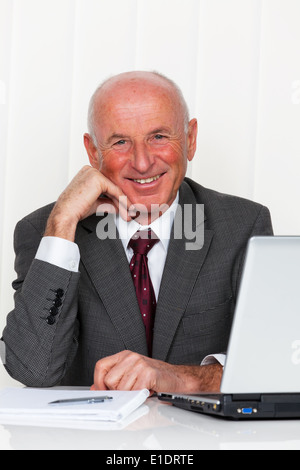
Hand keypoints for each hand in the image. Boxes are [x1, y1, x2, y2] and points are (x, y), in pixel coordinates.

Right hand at [44, 166, 132, 240]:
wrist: (65, 214)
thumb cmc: (75, 209)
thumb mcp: (96, 204)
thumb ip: (108, 203)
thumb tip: (120, 207)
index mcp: (87, 173)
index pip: (107, 185)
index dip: (117, 198)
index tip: (126, 208)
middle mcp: (90, 170)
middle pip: (112, 187)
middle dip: (122, 201)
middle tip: (131, 212)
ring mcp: (93, 172)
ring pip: (115, 189)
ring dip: (124, 203)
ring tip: (130, 214)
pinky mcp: (97, 178)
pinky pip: (115, 191)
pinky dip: (122, 201)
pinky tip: (127, 209)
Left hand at [91, 350, 222, 394]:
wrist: (178, 378)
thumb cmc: (155, 378)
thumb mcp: (130, 377)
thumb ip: (113, 382)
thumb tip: (95, 388)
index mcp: (124, 356)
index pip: (100, 366)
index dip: (98, 382)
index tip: (103, 391)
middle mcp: (130, 357)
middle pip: (109, 380)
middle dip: (117, 392)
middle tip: (130, 391)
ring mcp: (139, 363)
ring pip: (121, 388)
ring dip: (131, 395)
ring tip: (141, 390)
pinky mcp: (148, 373)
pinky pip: (134, 392)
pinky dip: (140, 397)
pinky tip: (147, 391)